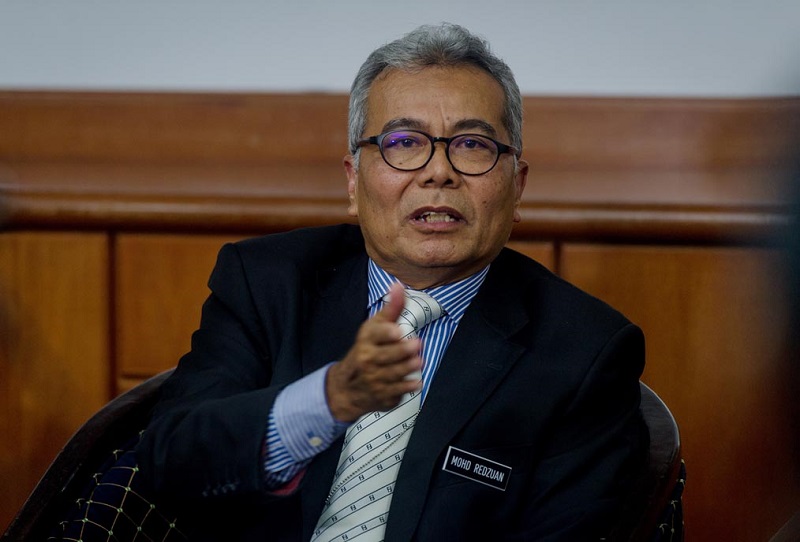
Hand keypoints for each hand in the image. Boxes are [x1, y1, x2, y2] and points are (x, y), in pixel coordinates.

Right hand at [326, 282, 421, 421]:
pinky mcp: (381, 395)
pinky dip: (406, 386)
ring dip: (407, 367)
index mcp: (366, 340)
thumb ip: (391, 308)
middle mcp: (367, 359)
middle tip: (417, 345)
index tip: (397, 331)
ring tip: (420, 361)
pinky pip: (396, 391)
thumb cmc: (367, 350)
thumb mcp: (375, 327)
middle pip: (385, 355)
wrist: (346, 387)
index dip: (386, 333)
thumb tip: (399, 285)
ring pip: (393, 373)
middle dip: (401, 351)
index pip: (375, 335)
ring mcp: (373, 379)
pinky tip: (417, 382)